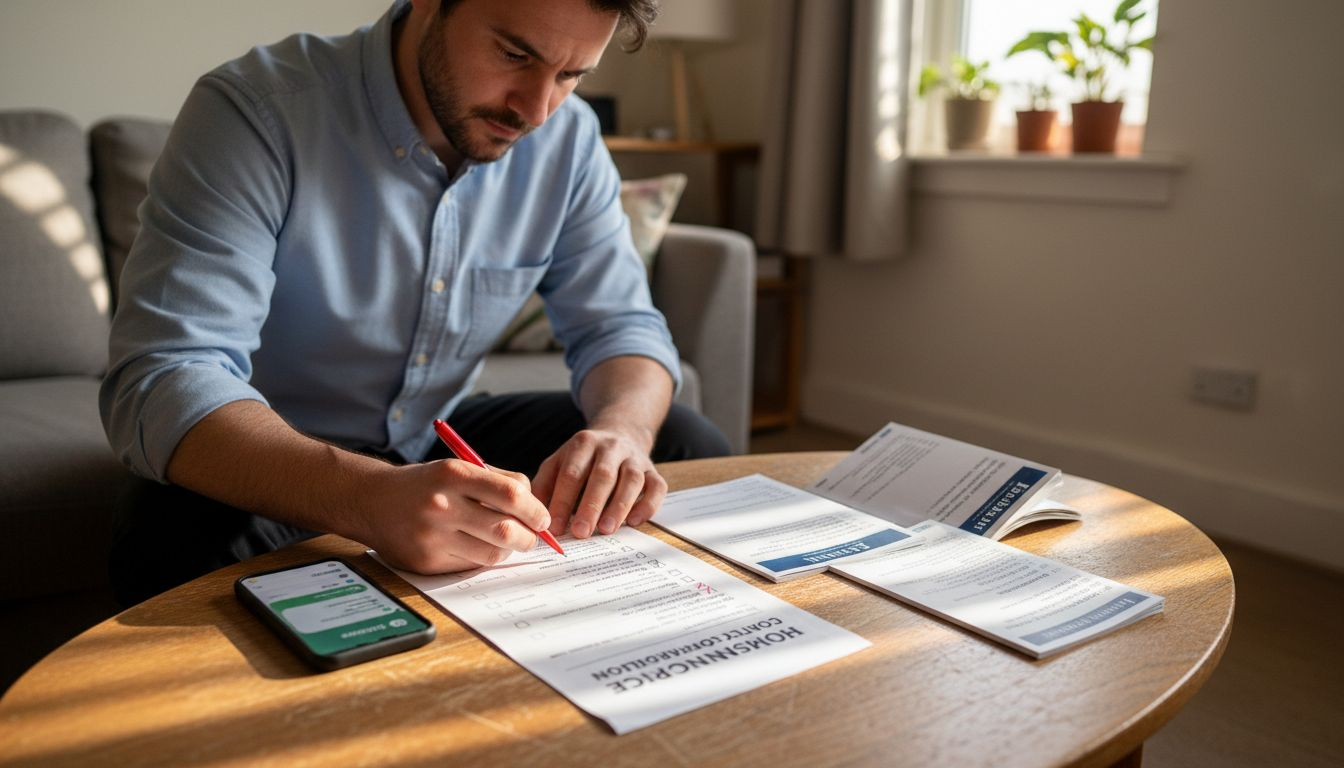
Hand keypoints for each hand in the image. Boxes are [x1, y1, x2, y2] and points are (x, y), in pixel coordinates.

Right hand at [356, 459, 550, 573]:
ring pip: (491, 554)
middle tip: (532, 537)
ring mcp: (432, 536)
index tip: (542, 518)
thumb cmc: (426, 484)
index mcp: (453, 474)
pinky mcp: (426, 561)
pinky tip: (478, 547)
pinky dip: (482, 558)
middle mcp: (441, 505)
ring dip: (508, 551)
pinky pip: (470, 566)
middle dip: (529, 537)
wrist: (371, 501)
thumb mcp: (458, 468)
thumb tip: (536, 507)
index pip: (511, 495)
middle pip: (505, 530)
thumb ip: (498, 481)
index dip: (535, 510)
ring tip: (507, 542)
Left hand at [532, 428, 666, 538]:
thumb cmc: (583, 460)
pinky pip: (657, 487)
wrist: (620, 434)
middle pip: (603, 475)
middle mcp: (611, 447)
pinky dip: (648, 505)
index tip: (555, 528)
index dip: (563, 501)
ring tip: (606, 530)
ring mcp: (635, 458)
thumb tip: (533, 517)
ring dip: (619, 506)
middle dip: (591, 506)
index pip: (572, 473)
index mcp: (583, 444)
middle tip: (581, 533)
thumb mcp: (559, 462)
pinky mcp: (653, 470)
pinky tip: (634, 521)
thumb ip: (545, 486)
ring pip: (631, 480)